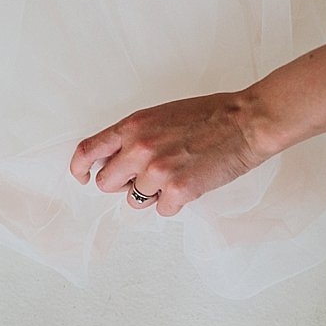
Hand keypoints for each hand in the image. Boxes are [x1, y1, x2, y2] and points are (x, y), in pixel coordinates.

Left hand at [69, 91, 268, 215]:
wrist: (246, 121)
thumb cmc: (210, 115)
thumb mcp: (161, 116)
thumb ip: (134, 136)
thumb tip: (116, 160)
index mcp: (133, 127)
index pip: (87, 151)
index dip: (79, 170)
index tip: (83, 178)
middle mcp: (139, 148)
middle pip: (106, 184)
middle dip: (124, 184)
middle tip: (147, 177)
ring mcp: (157, 171)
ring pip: (135, 201)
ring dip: (152, 195)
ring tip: (176, 176)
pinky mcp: (178, 191)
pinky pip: (163, 210)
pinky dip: (176, 203)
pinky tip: (192, 183)